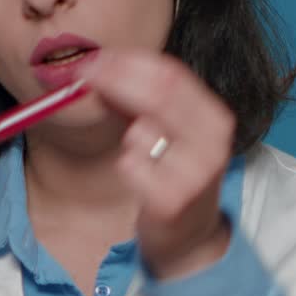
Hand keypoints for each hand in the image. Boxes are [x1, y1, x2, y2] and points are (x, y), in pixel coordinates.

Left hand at [82, 50, 234, 278]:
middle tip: (81, 75)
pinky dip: (127, 165)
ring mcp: (195, 173)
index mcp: (213, 117)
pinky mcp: (172, 201)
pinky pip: (131, 166)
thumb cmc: (173, 174)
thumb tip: (98, 66)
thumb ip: (140, 98)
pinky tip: (139, 177)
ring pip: (140, 131)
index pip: (170, 73)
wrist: (189, 237)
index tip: (94, 58)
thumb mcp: (166, 128)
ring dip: (126, 134)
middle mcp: (212, 142)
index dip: (128, 62)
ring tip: (134, 147)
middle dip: (114, 79)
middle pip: (159, 93)